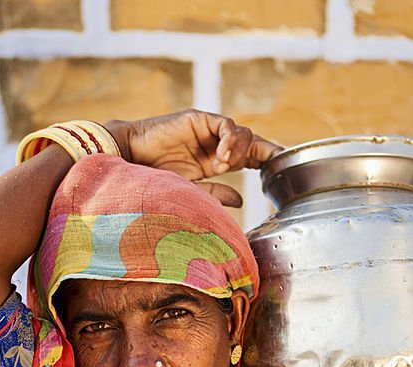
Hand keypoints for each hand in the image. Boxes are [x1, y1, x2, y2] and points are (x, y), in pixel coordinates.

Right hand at [104, 109, 282, 206]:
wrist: (128, 162)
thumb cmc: (154, 180)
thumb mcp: (191, 192)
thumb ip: (215, 193)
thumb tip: (241, 200)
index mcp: (214, 162)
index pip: (249, 158)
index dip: (268, 161)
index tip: (284, 170)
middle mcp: (214, 145)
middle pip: (252, 143)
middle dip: (268, 152)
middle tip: (278, 162)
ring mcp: (207, 131)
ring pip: (241, 134)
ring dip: (241, 151)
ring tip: (225, 165)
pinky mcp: (198, 118)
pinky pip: (225, 124)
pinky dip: (230, 139)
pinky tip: (222, 156)